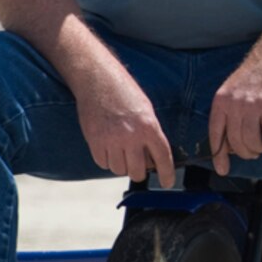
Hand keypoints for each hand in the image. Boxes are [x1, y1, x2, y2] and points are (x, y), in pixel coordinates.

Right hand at [74, 72, 175, 186]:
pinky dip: (107, 160)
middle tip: (139, 163)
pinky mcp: (94, 142)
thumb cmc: (124, 92)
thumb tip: (152, 159)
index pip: (162, 157)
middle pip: (138, 172)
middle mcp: (131, 136)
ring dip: (122, 165)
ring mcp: (111, 140)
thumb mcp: (146, 110)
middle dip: (140, 171)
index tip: (168, 182)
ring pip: (119, 170)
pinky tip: (109, 147)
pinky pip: (103, 163)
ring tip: (122, 150)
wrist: (98, 80)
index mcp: (149, 127)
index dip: (167, 174)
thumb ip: (150, 134)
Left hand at [208, 50, 261, 174]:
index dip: (219, 155)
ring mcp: (252, 104)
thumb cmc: (256, 75)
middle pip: (237, 142)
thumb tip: (227, 144)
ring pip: (253, 141)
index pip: (216, 135)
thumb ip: (229, 114)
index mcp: (221, 101)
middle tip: (254, 153)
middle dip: (246, 153)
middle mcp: (234, 104)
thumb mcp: (233, 91)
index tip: (223, 169)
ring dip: (260, 150)